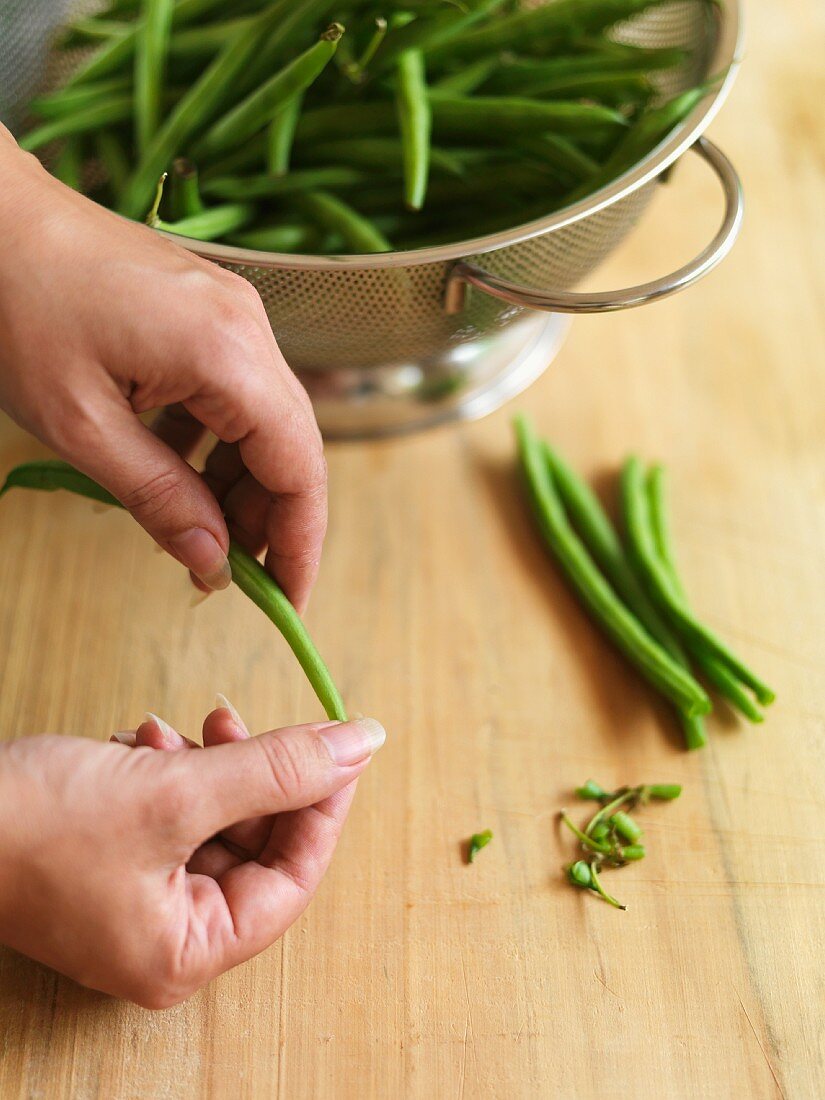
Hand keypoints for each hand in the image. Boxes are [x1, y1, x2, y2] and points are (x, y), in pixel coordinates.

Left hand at [0, 131, 324, 610]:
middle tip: (228, 576)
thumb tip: (212, 562)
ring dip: (241, 486)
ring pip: (267, 425)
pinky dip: (219, 446)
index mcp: (227, 354)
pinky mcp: (210, 314)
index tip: (289, 600)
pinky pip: (237, 395)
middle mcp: (248, 330)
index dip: (300, 543)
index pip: (299, 468)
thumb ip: (158, 497)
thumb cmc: (15, 305)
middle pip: (292, 448)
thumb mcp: (80, 424)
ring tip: (198, 532)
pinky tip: (180, 472)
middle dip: (268, 522)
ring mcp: (233, 315)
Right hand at [0, 703, 385, 1006]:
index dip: (321, 807)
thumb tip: (362, 745)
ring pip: (208, 821)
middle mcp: (162, 937)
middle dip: (249, 775)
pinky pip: (166, 814)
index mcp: (185, 951)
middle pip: (250, 845)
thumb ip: (277, 769)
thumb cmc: (33, 826)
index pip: (290, 880)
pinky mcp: (106, 861)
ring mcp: (132, 900)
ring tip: (175, 732)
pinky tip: (140, 743)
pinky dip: (165, 772)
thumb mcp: (176, 792)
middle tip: (240, 722)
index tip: (339, 748)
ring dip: (204, 766)